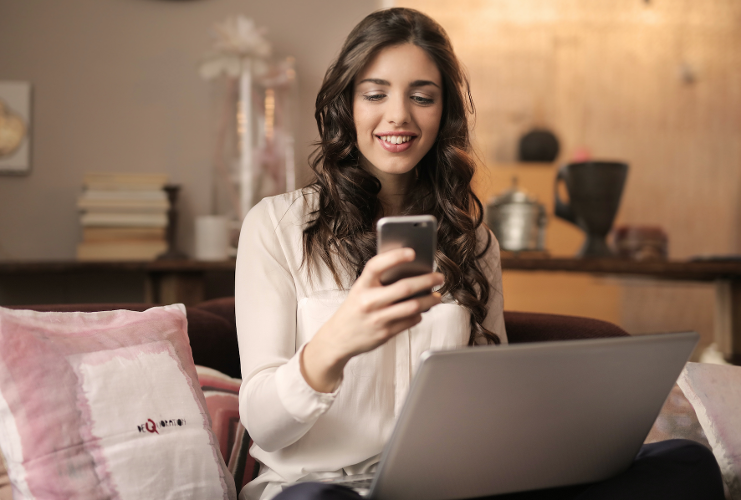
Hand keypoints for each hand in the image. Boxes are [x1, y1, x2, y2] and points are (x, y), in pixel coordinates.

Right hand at [301, 248, 443, 391]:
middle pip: (404, 288)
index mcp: (361, 286)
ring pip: (412, 306)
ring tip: (437, 296)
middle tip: (439, 277)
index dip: (395, 257)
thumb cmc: (353, 310)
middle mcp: (368, 302)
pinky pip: (410, 321)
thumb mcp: (360, 291)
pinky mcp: (385, 333)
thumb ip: (379, 281)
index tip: (412, 252)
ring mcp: (377, 319)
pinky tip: (421, 311)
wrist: (338, 338)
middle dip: (427, 281)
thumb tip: (410, 272)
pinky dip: (419, 315)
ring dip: (429, 300)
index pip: (377, 265)